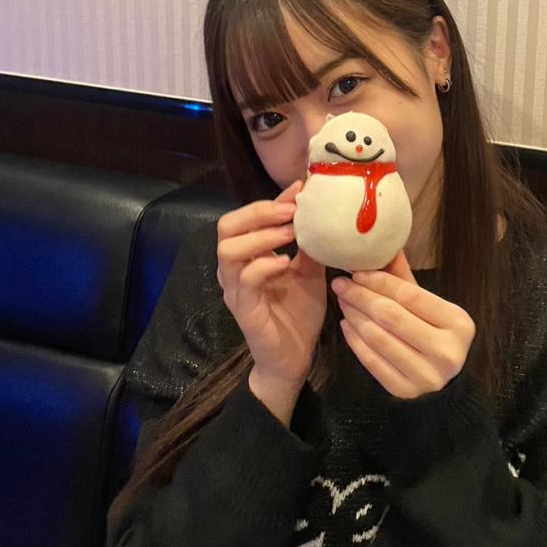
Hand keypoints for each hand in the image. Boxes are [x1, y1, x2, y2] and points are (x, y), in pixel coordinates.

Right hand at [215, 179, 326, 390]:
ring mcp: (236, 290)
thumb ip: (309, 245)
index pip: (248, 218)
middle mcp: (235, 270)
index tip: (300, 189)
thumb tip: (320, 212)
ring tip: (290, 233)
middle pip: (226, 227)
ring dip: (261, 236)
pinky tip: (286, 263)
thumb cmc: (299, 313)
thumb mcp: (310, 271)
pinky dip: (265, 265)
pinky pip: (246, 280)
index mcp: (249, 257)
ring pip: (228, 251)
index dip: (272, 201)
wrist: (295, 357)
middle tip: (290, 211)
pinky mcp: (244, 310)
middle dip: (258, 212)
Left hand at [332, 249, 476, 399]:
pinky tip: (347, 325)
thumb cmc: (437, 337)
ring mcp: (425, 375)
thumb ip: (407, 281)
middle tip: (341, 285)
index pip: (410, 295)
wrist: (446, 388)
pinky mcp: (405, 391)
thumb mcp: (432, 308)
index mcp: (458, 324)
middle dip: (361, 297)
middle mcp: (446, 351)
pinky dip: (355, 341)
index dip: (380, 282)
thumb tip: (388, 247)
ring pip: (378, 338)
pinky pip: (372, 361)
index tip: (357, 273)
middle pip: (391, 316)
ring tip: (343, 302)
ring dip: (355, 316)